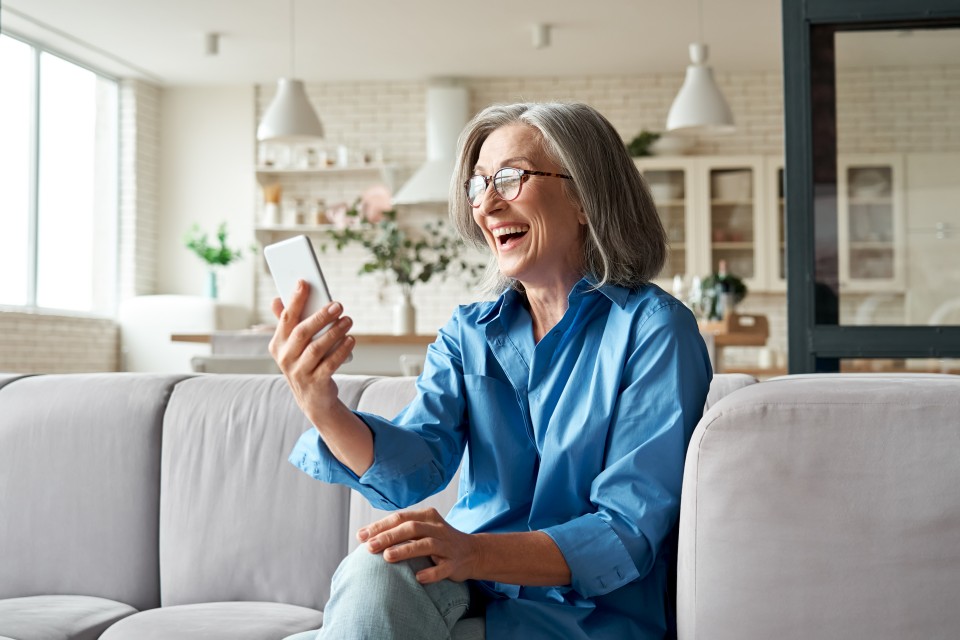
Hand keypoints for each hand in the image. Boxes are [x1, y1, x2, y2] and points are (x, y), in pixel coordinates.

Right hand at [268, 281, 355, 418]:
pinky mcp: (316, 383)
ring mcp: (299, 372)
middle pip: (302, 332)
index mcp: (277, 344)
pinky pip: (330, 364)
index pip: (286, 318)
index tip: (304, 282)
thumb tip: (276, 299)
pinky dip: (341, 350)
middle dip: (320, 316)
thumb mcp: (292, 345)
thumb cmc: (304, 363)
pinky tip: (351, 339)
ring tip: (348, 320)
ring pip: (317, 348)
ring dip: (334, 332)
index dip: (295, 300)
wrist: (312, 398)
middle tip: (338, 304)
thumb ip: (286, 323)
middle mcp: (285, 358)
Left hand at [358, 508, 480, 583]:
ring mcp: (447, 546)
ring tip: (387, 557)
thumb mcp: (421, 529)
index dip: (380, 526)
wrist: (472, 552)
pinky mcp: (455, 563)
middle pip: (411, 528)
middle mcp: (437, 528)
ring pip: (426, 544)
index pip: (400, 517)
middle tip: (369, 547)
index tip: (361, 536)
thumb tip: (363, 536)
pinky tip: (418, 578)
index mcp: (427, 516)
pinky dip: (431, 573)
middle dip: (388, 536)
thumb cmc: (438, 541)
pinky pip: (443, 568)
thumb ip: (398, 530)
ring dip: (406, 550)